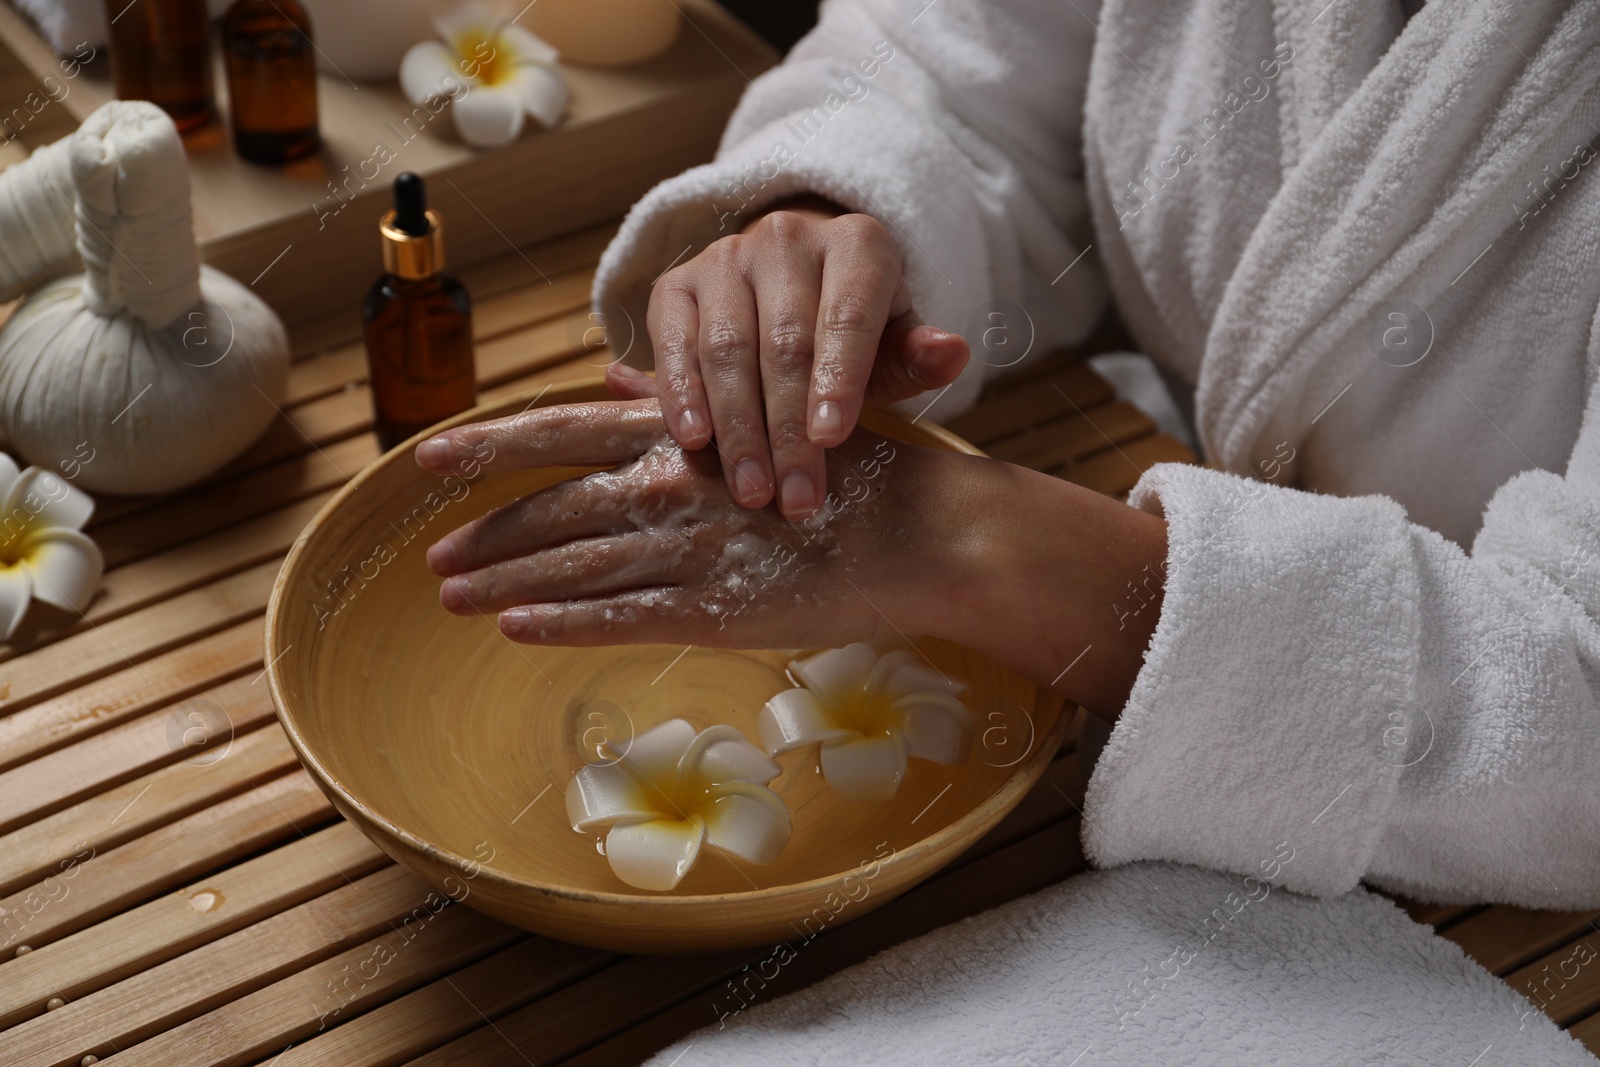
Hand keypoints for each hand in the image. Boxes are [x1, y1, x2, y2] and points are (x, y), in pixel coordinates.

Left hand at [415, 398, 962, 648]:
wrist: (921, 530)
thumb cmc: (846, 469)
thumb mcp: (760, 416)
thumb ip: (678, 402)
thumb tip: (609, 382)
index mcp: (682, 433)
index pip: (561, 433)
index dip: (489, 446)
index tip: (428, 459)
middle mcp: (674, 484)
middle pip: (552, 510)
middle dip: (485, 537)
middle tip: (432, 561)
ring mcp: (691, 548)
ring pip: (573, 567)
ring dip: (504, 585)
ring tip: (451, 599)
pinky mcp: (716, 608)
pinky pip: (621, 617)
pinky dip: (561, 624)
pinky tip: (514, 631)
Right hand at [609, 199, 970, 522]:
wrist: (794, 284)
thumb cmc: (853, 329)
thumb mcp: (892, 341)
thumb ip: (915, 357)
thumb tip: (952, 354)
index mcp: (856, 244)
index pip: (847, 315)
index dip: (838, 379)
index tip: (833, 440)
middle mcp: (786, 238)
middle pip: (784, 342)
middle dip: (788, 430)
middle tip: (794, 499)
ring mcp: (725, 258)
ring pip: (726, 347)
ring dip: (737, 428)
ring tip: (752, 491)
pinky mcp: (676, 284)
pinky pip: (672, 342)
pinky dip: (680, 394)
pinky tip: (693, 441)